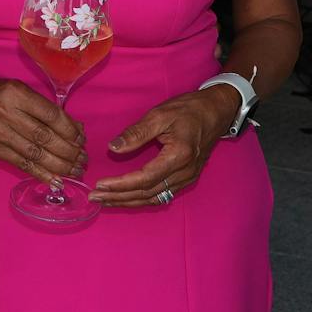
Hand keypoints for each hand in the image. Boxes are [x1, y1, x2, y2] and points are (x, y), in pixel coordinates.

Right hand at [0, 68, 86, 184]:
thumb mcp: (22, 91)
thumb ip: (47, 109)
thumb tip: (76, 130)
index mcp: (16, 94)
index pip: (50, 115)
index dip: (70, 130)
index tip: (81, 139)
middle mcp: (5, 113)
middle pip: (44, 137)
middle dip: (68, 151)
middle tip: (83, 158)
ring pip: (35, 154)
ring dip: (59, 166)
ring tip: (75, 170)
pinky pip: (22, 164)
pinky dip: (41, 174)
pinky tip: (56, 180)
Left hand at [89, 85, 240, 207]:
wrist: (217, 112)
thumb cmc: (189, 110)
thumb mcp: (160, 115)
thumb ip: (136, 133)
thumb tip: (113, 148)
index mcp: (178, 156)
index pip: (145, 178)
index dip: (121, 184)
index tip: (100, 185)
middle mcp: (184, 173)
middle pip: (147, 193)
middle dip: (119, 197)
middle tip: (95, 197)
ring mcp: (187, 179)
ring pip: (154, 198)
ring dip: (128, 201)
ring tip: (106, 201)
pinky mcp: (186, 179)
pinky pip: (161, 195)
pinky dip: (142, 199)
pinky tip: (126, 198)